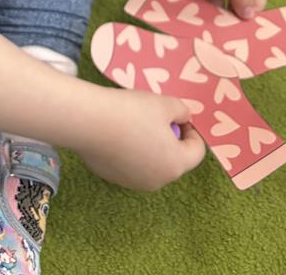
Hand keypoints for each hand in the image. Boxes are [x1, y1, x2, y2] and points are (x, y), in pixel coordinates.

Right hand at [75, 86, 205, 190]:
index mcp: (175, 165)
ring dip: (150, 146)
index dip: (191, 130)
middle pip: (174, 160)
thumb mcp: (165, 104)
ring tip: (134, 123)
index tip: (176, 115)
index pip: (197, 152)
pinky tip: (116, 133)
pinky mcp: (113, 179)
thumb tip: (183, 119)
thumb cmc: (132, 111)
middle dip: (170, 139)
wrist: (89, 121)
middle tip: (155, 118)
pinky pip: (131, 165)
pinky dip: (130, 152)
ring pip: (152, 164)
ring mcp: (134, 183)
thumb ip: (182, 111)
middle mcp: (158, 181)